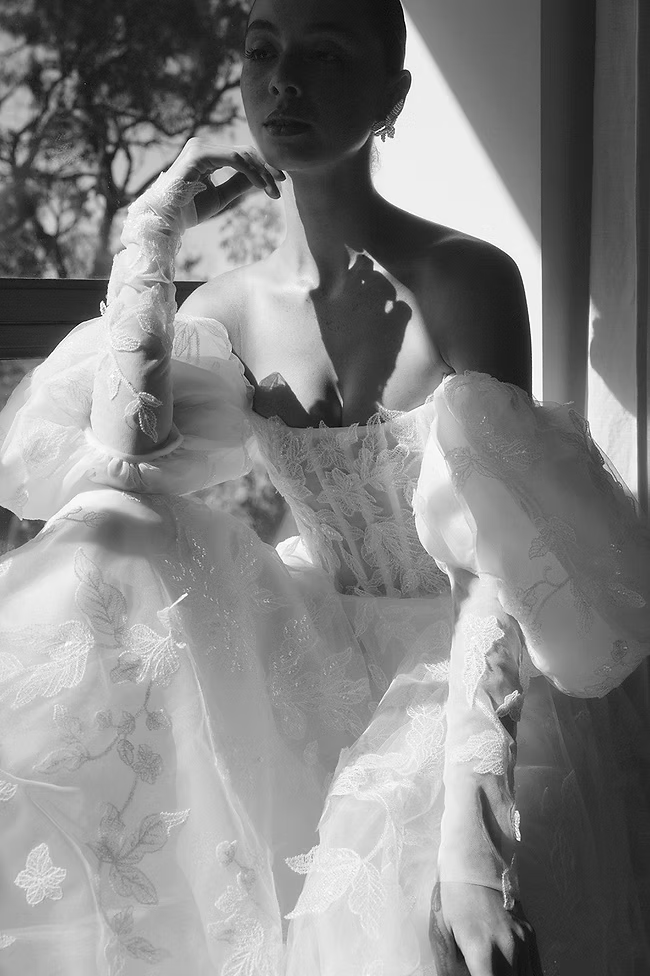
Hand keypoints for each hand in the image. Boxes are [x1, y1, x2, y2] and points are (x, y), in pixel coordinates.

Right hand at [166, 138, 285, 223]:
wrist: (167, 219)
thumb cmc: (189, 210)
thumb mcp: (221, 196)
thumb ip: (239, 183)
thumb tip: (262, 177)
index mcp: (206, 154)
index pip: (241, 155)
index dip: (262, 167)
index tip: (279, 181)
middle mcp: (203, 147)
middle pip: (245, 152)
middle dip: (266, 168)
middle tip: (282, 183)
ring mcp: (200, 148)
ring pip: (242, 155)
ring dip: (262, 172)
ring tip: (274, 190)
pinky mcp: (200, 155)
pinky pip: (235, 160)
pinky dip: (251, 172)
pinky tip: (262, 185)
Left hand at [429, 881, 542, 975]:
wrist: (472, 857)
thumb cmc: (451, 894)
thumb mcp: (441, 932)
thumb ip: (451, 967)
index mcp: (482, 948)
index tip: (476, 974)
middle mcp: (508, 946)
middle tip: (480, 968)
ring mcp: (523, 938)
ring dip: (509, 975)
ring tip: (490, 966)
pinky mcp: (530, 932)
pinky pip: (532, 965)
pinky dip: (521, 971)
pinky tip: (506, 967)